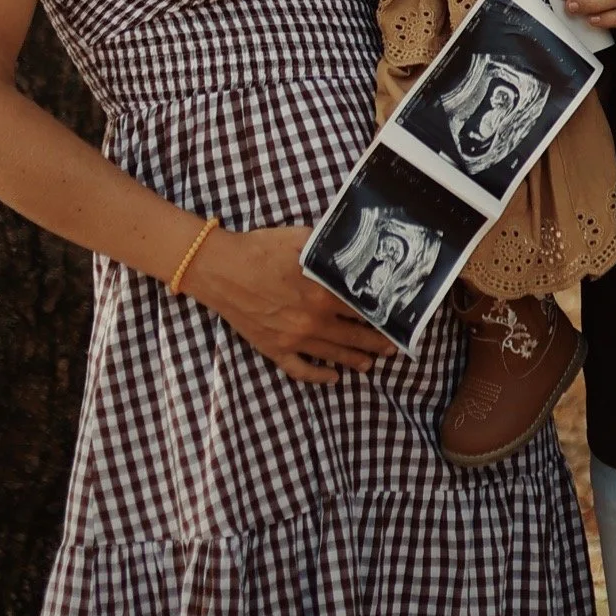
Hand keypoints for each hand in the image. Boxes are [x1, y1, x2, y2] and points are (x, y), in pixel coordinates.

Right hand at [183, 223, 394, 383]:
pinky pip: (300, 370)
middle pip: (353, 335)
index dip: (380, 315)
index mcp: (321, 291)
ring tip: (370, 364)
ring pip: (332, 354)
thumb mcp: (300, 238)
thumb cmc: (260, 248)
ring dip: (354, 360)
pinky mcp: (274, 348)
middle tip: (392, 347)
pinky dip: (318, 376)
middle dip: (376, 342)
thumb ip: (328, 247)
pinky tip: (333, 377)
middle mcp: (312, 319)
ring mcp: (293, 338)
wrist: (221, 268)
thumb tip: (350, 248)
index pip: (361, 308)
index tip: (395, 319)